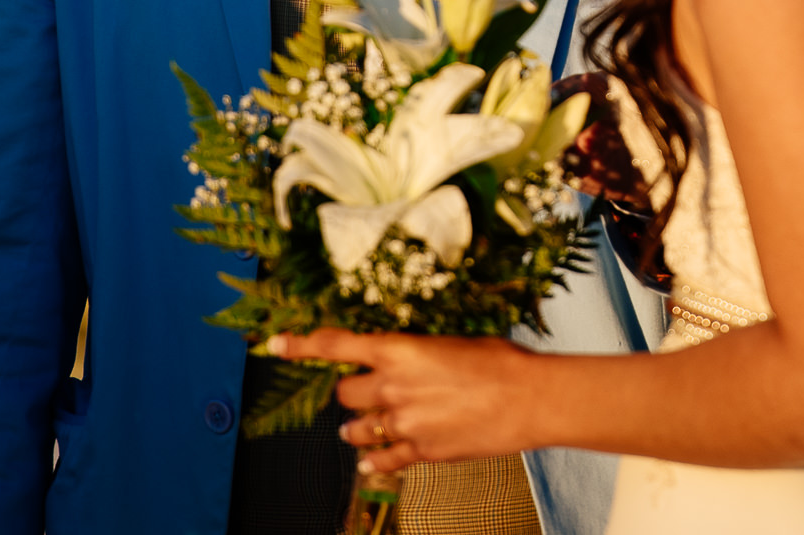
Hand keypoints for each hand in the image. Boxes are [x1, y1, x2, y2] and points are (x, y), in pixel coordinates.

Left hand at [268, 330, 541, 475]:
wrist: (530, 398)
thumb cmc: (498, 360)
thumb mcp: (448, 342)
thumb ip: (413, 353)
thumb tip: (398, 359)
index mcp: (397, 350)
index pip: (334, 345)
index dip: (299, 345)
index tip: (273, 344)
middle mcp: (392, 387)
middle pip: (344, 392)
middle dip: (351, 389)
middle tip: (364, 389)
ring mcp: (404, 423)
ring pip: (357, 428)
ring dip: (356, 426)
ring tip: (359, 428)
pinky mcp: (422, 452)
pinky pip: (383, 460)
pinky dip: (374, 459)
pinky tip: (369, 460)